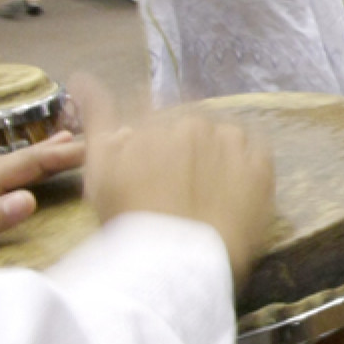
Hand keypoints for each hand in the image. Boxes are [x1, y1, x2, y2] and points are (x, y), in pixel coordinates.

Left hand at [0, 134, 84, 288]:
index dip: (61, 154)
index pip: (20, 166)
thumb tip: (28, 199)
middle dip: (60, 149)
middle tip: (100, 136)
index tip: (98, 144)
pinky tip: (23, 174)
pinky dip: (18, 171)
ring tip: (73, 145)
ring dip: (41, 157)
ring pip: (6, 167)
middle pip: (18, 160)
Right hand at [77, 85, 275, 293]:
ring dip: (217, 154)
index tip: (155, 164)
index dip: (154, 138)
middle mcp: (193, 122)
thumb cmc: (129, 221)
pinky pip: (257, 153)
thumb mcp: (99, 168)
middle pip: (190, 125)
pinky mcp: (261, 167)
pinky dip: (246, 166)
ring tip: (206, 192)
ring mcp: (231, 143)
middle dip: (185, 148)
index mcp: (153, 119)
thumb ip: (97, 117)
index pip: (152, 109)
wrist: (175, 265)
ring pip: (225, 136)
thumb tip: (82, 78)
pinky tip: (233, 190)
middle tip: (178, 188)